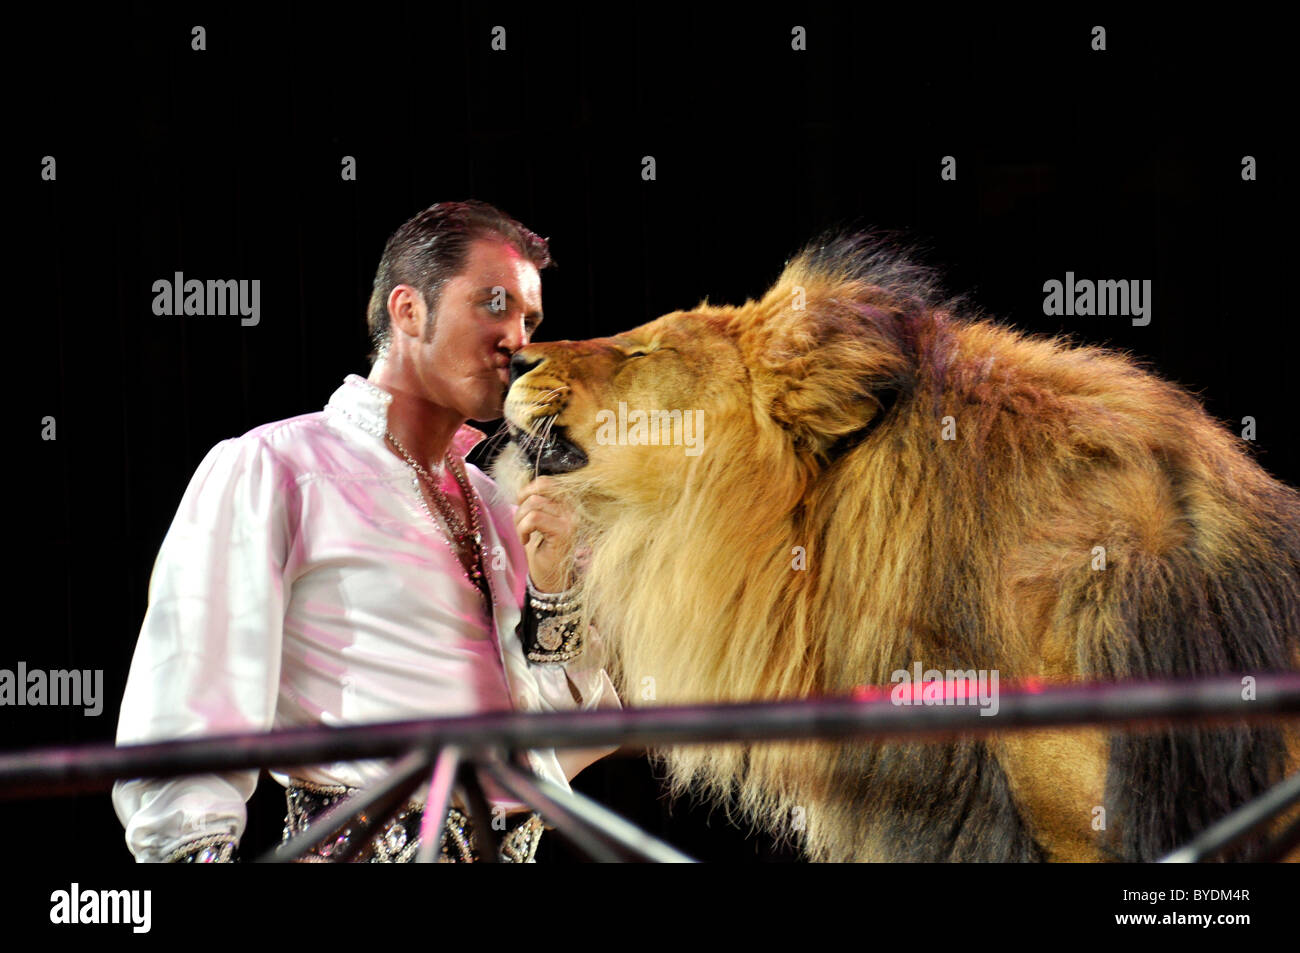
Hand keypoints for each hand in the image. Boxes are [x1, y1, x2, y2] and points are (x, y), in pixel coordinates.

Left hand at [514, 477, 575, 592]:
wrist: (550, 578)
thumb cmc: (541, 550)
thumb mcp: (538, 521)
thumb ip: (535, 503)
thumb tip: (520, 489)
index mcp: (568, 503)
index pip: (546, 482)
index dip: (527, 490)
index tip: (519, 505)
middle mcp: (573, 509)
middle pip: (538, 491)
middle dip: (521, 507)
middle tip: (519, 524)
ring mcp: (570, 519)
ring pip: (533, 505)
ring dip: (519, 521)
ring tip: (523, 535)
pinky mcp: (564, 531)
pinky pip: (534, 519)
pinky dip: (523, 529)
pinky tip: (525, 541)